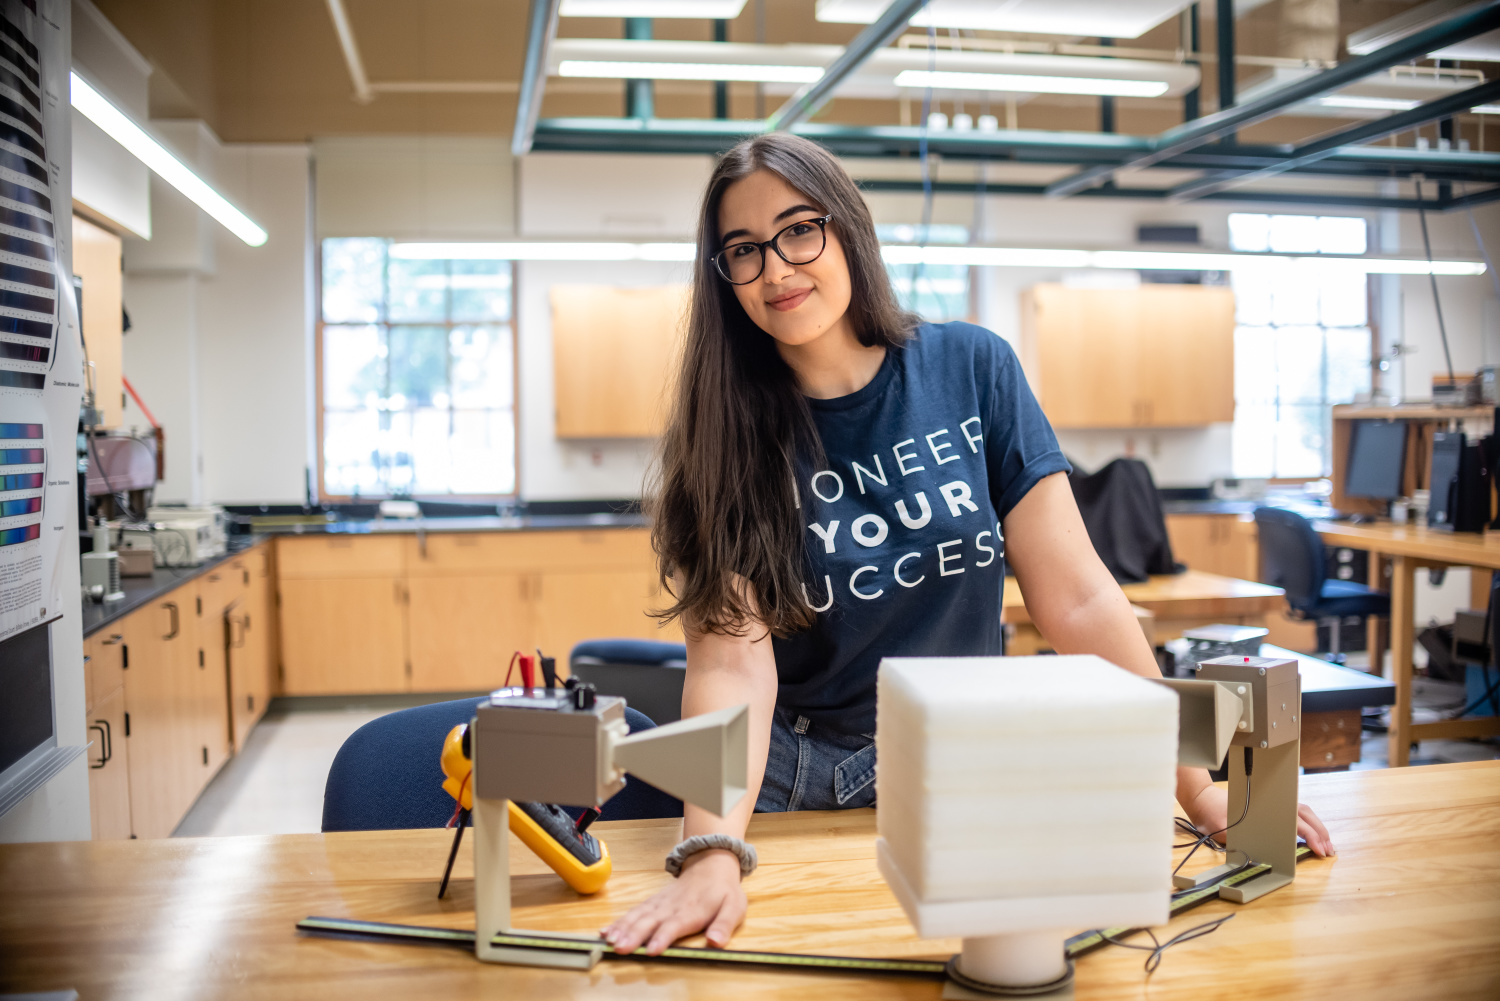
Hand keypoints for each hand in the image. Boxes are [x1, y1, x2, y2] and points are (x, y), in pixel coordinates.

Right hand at [602, 849, 745, 954]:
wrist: (711, 864)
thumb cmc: (722, 890)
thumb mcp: (734, 907)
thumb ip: (724, 925)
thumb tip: (716, 942)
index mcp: (691, 911)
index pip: (675, 925)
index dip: (663, 937)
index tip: (652, 949)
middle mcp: (671, 907)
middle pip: (650, 921)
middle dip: (634, 935)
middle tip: (621, 948)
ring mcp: (659, 904)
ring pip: (637, 916)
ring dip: (622, 928)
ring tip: (608, 941)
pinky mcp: (652, 903)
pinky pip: (633, 912)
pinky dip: (619, 922)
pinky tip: (606, 932)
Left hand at [1184, 784, 1335, 857]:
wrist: (1204, 801)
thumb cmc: (1214, 816)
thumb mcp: (1225, 831)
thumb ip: (1240, 841)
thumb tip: (1252, 854)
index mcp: (1265, 810)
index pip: (1295, 824)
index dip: (1310, 837)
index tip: (1320, 850)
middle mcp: (1272, 804)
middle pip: (1305, 816)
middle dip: (1320, 834)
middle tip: (1329, 851)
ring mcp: (1273, 804)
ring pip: (1303, 812)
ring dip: (1317, 827)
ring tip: (1326, 844)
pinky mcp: (1272, 807)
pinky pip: (1295, 812)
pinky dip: (1308, 822)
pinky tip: (1313, 834)